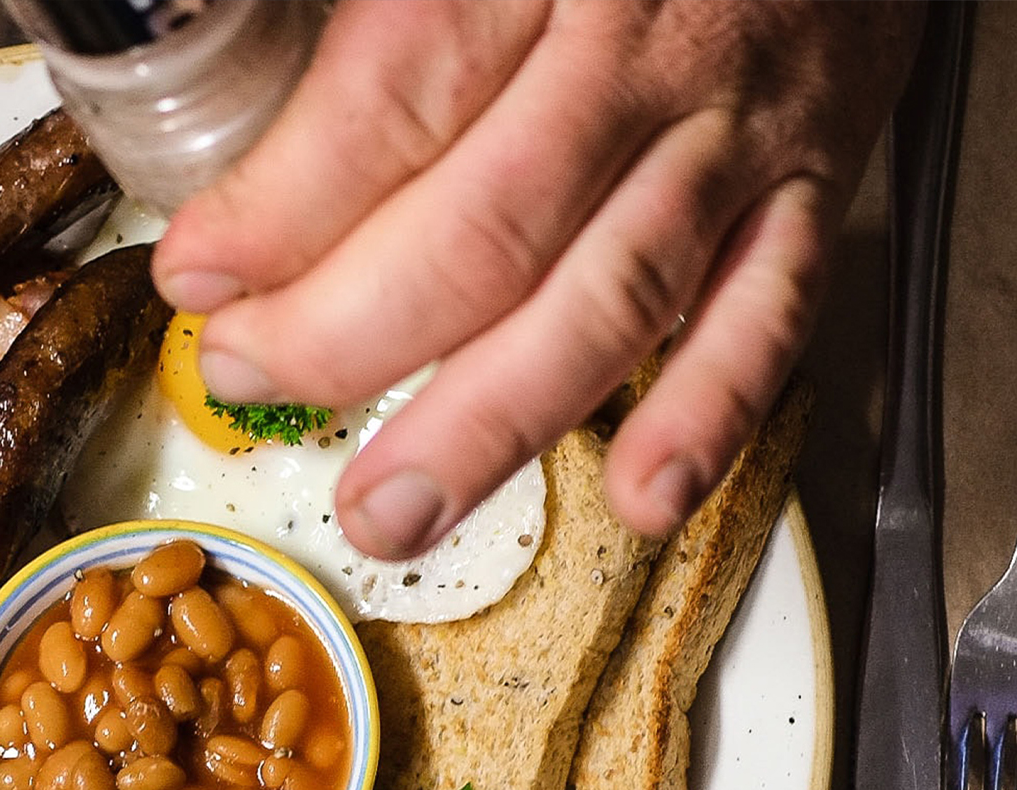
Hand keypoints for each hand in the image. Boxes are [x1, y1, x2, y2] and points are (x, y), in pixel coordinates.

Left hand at [153, 0, 922, 553]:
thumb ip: (379, 12)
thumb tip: (238, 97)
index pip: (397, 96)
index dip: (283, 206)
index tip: (201, 272)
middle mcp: (641, 50)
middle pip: (484, 230)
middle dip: (346, 335)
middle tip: (251, 379)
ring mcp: (735, 132)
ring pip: (605, 299)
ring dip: (487, 425)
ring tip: (391, 512)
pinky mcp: (815, 188)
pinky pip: (768, 314)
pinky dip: (708, 415)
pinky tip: (642, 495)